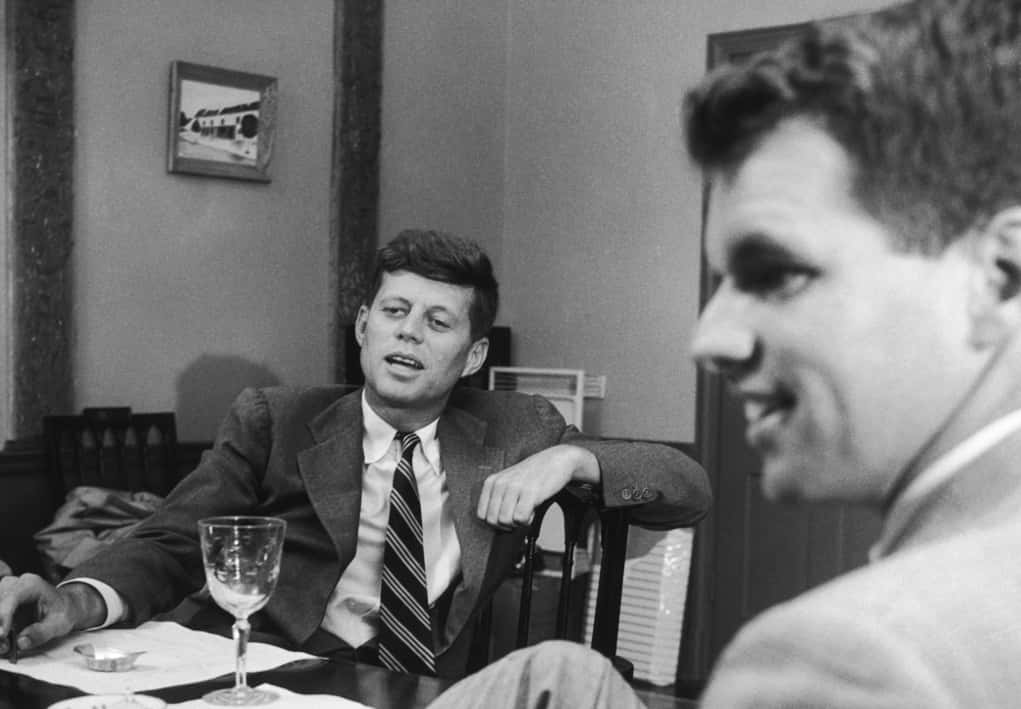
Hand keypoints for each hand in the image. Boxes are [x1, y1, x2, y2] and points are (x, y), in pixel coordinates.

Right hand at [0, 574, 102, 655]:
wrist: (63, 607)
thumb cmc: (62, 611)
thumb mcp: (60, 624)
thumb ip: (41, 633)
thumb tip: (21, 642)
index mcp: (31, 584)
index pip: (12, 598)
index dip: (4, 616)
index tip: (3, 634)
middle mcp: (15, 584)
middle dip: (0, 627)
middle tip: (5, 646)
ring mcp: (5, 592)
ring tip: (6, 646)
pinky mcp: (1, 603)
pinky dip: (0, 629)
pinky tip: (5, 640)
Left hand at [476, 445, 598, 530]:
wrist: (555, 460)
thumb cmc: (532, 474)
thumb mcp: (508, 482)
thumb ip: (498, 498)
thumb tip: (493, 525)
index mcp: (491, 482)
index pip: (481, 515)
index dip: (494, 523)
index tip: (507, 518)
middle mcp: (500, 483)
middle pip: (493, 520)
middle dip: (506, 525)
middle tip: (518, 517)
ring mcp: (514, 487)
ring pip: (505, 521)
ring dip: (517, 523)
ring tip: (526, 512)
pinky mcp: (530, 492)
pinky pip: (520, 518)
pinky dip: (528, 520)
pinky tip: (533, 510)